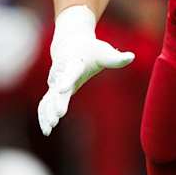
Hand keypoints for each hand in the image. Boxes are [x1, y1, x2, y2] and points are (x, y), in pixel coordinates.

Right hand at [37, 6, 134, 134]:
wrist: (69, 44)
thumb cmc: (90, 49)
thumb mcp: (104, 51)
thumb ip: (117, 58)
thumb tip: (132, 56)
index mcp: (74, 63)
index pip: (70, 73)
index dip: (65, 81)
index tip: (61, 90)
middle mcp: (62, 74)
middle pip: (57, 90)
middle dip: (56, 103)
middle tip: (56, 117)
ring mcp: (55, 83)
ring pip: (48, 99)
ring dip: (46, 114)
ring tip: (48, 130)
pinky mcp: (53, 90)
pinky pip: (45, 103)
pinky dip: (43, 115)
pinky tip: (46, 130)